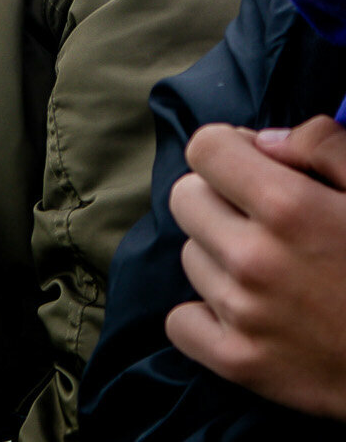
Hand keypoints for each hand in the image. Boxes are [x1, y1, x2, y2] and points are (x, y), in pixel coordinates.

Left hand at [166, 116, 345, 419]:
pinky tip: (251, 313)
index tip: (258, 167)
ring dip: (222, 257)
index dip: (232, 150)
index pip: (204, 149)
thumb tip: (265, 142)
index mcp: (289, 207)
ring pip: (191, 256)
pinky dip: (206, 316)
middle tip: (268, 222)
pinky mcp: (239, 363)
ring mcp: (242, 313)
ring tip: (277, 273)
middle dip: (221, 199)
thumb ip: (326, 147)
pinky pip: (180, 322)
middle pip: (186, 199)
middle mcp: (254, 258)